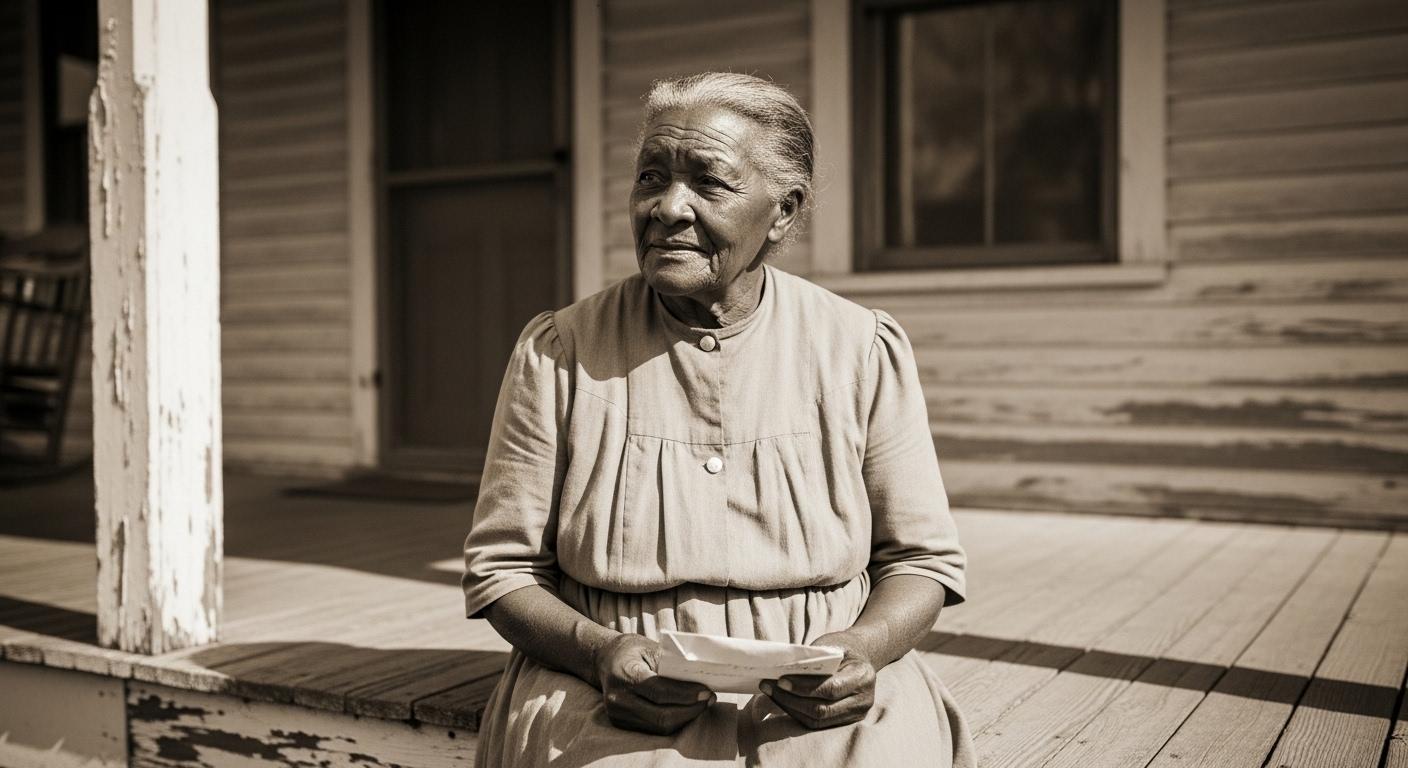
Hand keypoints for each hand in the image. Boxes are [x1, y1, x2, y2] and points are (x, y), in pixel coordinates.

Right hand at [592, 633, 715, 734]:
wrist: (606, 660)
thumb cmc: (632, 651)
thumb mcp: (650, 648)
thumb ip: (671, 663)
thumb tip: (698, 677)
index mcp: (625, 674)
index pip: (660, 692)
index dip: (686, 694)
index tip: (707, 692)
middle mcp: (618, 699)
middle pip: (661, 715)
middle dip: (690, 710)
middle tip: (709, 699)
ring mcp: (618, 714)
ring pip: (659, 726)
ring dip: (685, 718)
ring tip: (701, 705)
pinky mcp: (622, 723)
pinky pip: (654, 729)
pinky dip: (674, 722)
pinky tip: (686, 711)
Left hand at [760, 633, 875, 728]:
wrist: (862, 658)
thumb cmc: (844, 648)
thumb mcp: (832, 644)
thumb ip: (814, 657)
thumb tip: (783, 669)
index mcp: (862, 676)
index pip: (830, 688)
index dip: (803, 688)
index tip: (781, 681)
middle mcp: (863, 699)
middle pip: (822, 709)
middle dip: (791, 700)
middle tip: (768, 686)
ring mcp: (856, 713)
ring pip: (818, 720)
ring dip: (790, 708)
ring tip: (771, 693)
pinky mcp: (847, 721)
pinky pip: (818, 724)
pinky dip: (797, 713)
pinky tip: (782, 702)